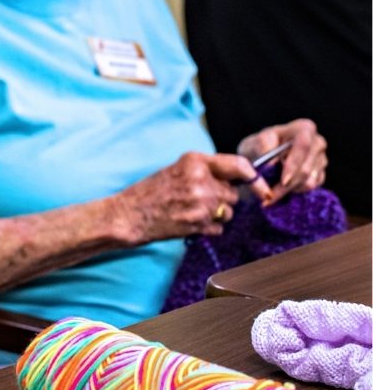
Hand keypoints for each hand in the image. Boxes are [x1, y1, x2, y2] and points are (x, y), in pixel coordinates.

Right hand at [115, 151, 265, 240]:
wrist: (130, 214)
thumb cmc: (150, 191)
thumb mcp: (176, 169)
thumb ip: (205, 170)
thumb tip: (236, 179)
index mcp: (195, 162)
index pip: (239, 166)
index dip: (254, 178)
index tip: (260, 186)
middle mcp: (201, 181)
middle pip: (234, 194)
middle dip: (223, 199)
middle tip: (202, 200)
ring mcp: (201, 204)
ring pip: (228, 212)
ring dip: (216, 214)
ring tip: (192, 211)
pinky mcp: (199, 224)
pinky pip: (219, 227)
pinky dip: (208, 228)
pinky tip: (189, 222)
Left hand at [238, 118, 326, 203]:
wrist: (260, 160)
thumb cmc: (257, 148)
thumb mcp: (252, 144)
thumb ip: (261, 147)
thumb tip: (272, 162)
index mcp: (303, 129)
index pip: (304, 145)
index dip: (294, 163)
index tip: (282, 180)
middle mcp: (317, 143)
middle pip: (306, 168)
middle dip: (287, 185)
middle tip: (269, 196)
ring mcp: (321, 160)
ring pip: (309, 182)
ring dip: (288, 191)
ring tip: (271, 191)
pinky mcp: (320, 176)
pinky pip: (311, 189)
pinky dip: (294, 193)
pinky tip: (281, 189)